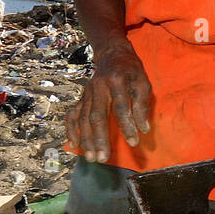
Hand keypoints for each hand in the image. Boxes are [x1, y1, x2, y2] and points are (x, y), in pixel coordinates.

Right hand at [65, 41, 153, 162]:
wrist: (112, 54)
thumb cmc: (131, 70)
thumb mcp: (143, 81)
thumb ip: (143, 103)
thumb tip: (144, 128)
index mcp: (116, 81)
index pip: (122, 107)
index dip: (128, 125)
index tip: (134, 143)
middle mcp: (98, 87)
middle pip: (97, 116)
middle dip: (100, 138)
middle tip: (103, 158)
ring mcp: (86, 93)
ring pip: (83, 118)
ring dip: (86, 139)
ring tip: (91, 158)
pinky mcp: (81, 97)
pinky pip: (72, 115)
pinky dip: (71, 130)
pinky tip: (73, 145)